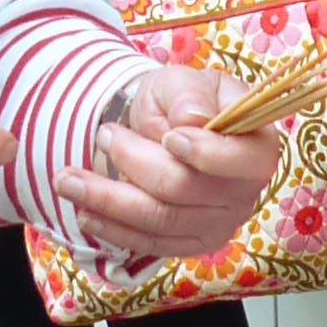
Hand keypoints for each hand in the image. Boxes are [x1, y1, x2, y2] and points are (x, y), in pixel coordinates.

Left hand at [54, 65, 286, 262]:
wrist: (164, 126)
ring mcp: (218, 223)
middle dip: (134, 163)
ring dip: (108, 200)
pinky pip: (150, 245)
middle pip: (185, 190)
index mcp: (258, 147)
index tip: (168, 135)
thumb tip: (191, 120)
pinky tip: (85, 213)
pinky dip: (113, 230)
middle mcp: (244, 193)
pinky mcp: (190, 244)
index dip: (204, 153)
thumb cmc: (181, 100)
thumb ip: (189, 95)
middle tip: (103, 134)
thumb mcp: (185, 82)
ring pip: (159, 221)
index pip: (240, 162)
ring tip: (68, 179)